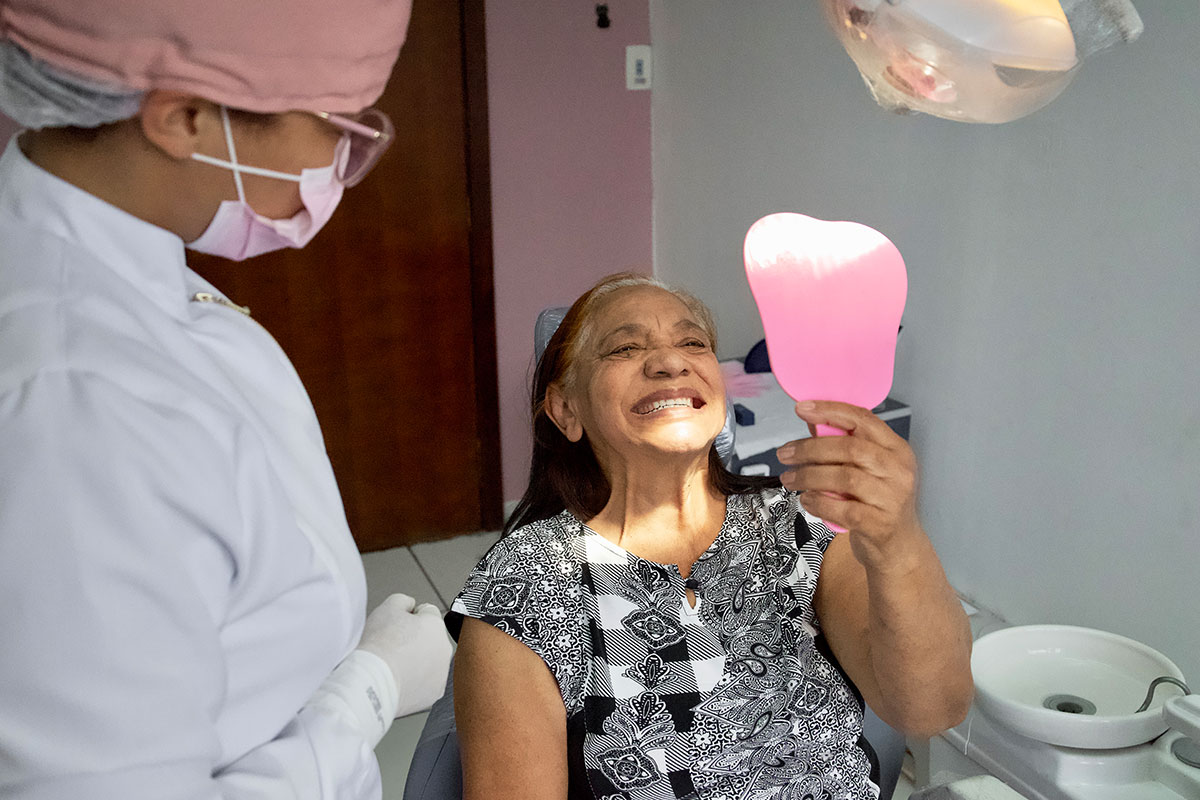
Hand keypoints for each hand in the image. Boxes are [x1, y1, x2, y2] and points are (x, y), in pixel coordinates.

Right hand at [359, 593, 453, 717]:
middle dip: (415, 639)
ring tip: (394, 664)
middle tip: (393, 646)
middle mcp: (445, 649)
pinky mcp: (433, 694)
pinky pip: (425, 682)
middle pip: (430, 638)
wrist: (372, 682)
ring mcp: (441, 673)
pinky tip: (399, 679)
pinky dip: (415, 681)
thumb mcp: (388, 606)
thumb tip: (410, 605)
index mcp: (437, 626)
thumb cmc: (379, 646)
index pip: (427, 612)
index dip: (409, 616)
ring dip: (417, 661)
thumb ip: (404, 600)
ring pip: (429, 661)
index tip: (396, 625)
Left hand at [775, 400, 921, 569]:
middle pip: (850, 448)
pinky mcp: (880, 524)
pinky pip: (844, 509)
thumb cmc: (878, 503)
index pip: (863, 419)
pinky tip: (807, 500)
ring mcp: (892, 498)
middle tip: (785, 453)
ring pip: (845, 477)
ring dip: (809, 476)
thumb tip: (813, 421)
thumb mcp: (868, 470)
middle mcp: (898, 470)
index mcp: (896, 449)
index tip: (802, 408)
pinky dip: (820, 503)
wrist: (898, 548)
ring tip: (790, 479)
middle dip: (810, 449)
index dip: (830, 410)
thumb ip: (843, 446)